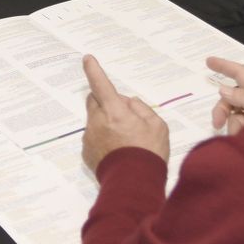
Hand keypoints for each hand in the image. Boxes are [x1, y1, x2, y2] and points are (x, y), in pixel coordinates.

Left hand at [81, 55, 169, 169]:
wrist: (133, 184)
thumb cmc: (149, 153)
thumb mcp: (157, 126)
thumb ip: (141, 108)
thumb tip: (128, 103)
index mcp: (115, 111)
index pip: (101, 84)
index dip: (94, 70)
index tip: (88, 59)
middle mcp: (98, 121)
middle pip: (95, 100)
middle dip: (105, 100)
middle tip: (124, 114)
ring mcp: (90, 136)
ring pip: (95, 119)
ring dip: (105, 122)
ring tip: (125, 139)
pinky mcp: (86, 151)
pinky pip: (93, 136)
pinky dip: (102, 138)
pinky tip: (117, 151)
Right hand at [207, 56, 243, 136]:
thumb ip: (243, 98)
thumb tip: (222, 90)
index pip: (240, 73)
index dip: (225, 65)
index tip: (209, 61)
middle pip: (230, 98)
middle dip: (222, 110)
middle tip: (217, 123)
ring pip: (232, 116)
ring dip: (235, 126)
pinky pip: (238, 128)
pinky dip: (239, 134)